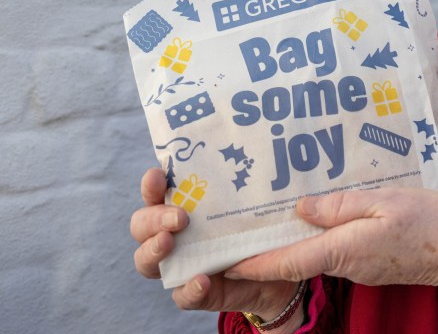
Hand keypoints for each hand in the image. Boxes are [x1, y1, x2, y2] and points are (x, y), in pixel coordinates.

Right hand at [130, 168, 302, 329]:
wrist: (278, 269)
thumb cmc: (258, 226)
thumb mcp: (252, 203)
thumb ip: (242, 187)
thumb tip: (251, 159)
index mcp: (182, 207)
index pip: (155, 194)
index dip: (151, 185)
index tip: (159, 176)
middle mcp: (172, 235)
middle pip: (141, 226)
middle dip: (154, 219)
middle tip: (179, 217)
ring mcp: (180, 265)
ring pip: (146, 261)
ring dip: (153, 251)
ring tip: (169, 242)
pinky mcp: (194, 292)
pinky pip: (181, 296)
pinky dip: (189, 289)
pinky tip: (202, 280)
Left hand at [225, 187, 437, 329]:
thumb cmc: (432, 221)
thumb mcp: (385, 200)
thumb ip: (339, 204)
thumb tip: (299, 206)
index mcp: (343, 250)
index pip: (284, 261)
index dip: (249, 262)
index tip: (218, 259)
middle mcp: (346, 265)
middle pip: (295, 259)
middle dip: (264, 248)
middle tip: (237, 225)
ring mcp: (361, 267)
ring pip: (315, 253)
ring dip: (291, 240)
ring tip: (270, 213)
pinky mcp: (374, 263)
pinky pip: (336, 251)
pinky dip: (318, 238)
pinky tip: (317, 216)